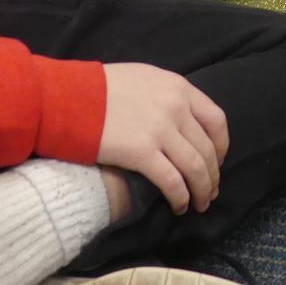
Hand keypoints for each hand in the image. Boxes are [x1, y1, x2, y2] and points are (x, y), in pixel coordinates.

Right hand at [97, 63, 229, 214]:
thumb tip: (181, 118)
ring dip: (202, 190)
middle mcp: (177, 107)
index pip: (216, 120)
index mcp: (179, 87)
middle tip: (211, 192)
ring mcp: (161, 130)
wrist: (64, 97)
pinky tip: (179, 205)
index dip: (221, 146)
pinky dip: (180, 196)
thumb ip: (167, 95)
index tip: (218, 161)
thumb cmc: (97, 88)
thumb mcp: (143, 78)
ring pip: (196, 167)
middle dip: (213, 175)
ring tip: (199, 204)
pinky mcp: (141, 153)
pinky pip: (172, 181)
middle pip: (208, 148)